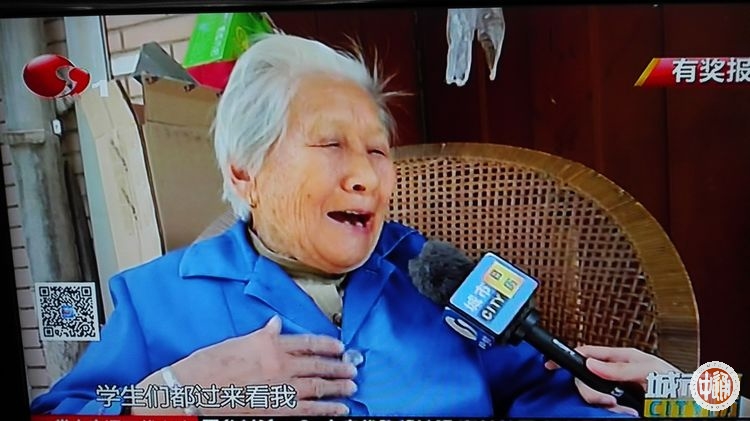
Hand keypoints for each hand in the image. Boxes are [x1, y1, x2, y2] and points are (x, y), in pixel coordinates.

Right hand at [134, 315, 356, 415]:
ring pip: (318, 387)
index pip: (308, 342)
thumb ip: (262, 335)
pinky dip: (328, 409)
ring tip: (351, 387)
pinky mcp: (278, 410)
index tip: (339, 347)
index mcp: (271, 344)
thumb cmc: (210, 364)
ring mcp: (281, 388)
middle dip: (337, 367)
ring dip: (338, 387)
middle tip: (351, 368)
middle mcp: (280, 364)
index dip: (327, 345)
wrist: (194, 390)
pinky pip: (310, 410)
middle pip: (317, 365)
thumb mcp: (238, 342)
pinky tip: (340, 409)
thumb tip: (276, 324)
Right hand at [544, 345, 678, 416]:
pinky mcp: (619, 406)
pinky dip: (610, 413)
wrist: (692, 406)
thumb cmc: (678, 385)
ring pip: (592, 396)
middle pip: (584, 378)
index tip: (550, 364)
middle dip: (591, 391)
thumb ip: (620, 367)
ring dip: (604, 404)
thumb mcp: (649, 370)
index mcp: (621, 357)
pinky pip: (602, 410)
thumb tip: (591, 362)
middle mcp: (615, 373)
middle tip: (609, 401)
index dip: (567, 356)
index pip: (587, 352)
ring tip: (624, 409)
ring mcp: (616, 390)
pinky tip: (623, 413)